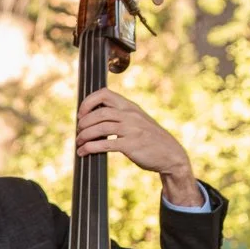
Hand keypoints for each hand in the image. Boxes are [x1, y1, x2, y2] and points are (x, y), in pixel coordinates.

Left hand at [75, 90, 201, 205]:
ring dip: (84, 135)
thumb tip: (93, 118)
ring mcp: (132, 129)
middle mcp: (131, 115)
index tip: (81, 114)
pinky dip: (90, 148)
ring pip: (100, 128)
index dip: (88, 102)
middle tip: (79, 132)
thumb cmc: (149, 139)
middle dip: (83, 122)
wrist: (170, 154)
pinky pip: (105, 144)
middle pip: (99, 112)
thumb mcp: (137, 121)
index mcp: (130, 107)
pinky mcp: (131, 145)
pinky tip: (83, 152)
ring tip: (79, 143)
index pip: (105, 94)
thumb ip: (120, 116)